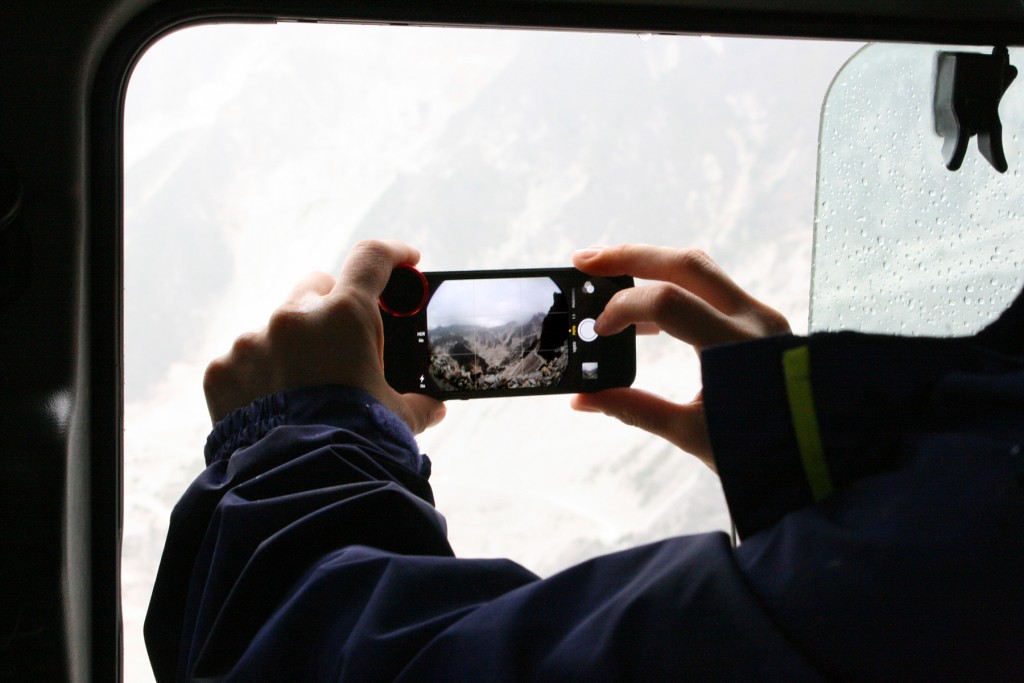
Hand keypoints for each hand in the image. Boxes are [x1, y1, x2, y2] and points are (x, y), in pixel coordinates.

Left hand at [203, 240, 445, 432]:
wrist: (302, 486)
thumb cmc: (359, 443)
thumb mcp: (399, 418)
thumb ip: (418, 403)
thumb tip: (434, 407)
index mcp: (346, 315)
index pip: (372, 259)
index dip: (393, 254)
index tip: (405, 259)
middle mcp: (295, 316)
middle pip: (317, 286)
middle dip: (333, 307)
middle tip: (346, 342)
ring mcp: (252, 340)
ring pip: (277, 326)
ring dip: (294, 346)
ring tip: (306, 392)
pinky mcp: (222, 369)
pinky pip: (244, 360)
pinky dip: (260, 376)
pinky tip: (273, 408)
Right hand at [570, 244, 789, 469]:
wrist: (818, 456)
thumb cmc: (759, 449)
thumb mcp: (692, 433)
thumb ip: (634, 409)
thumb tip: (582, 400)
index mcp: (736, 346)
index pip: (667, 302)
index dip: (623, 308)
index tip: (599, 331)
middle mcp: (753, 319)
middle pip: (684, 263)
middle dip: (629, 256)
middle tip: (585, 260)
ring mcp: (761, 314)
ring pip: (699, 267)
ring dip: (651, 265)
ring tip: (607, 278)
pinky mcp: (760, 319)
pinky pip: (711, 287)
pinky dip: (673, 286)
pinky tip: (646, 311)